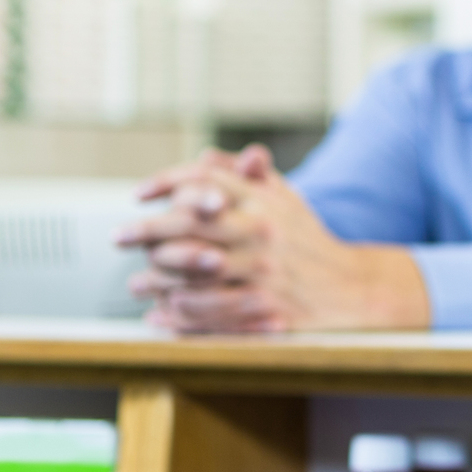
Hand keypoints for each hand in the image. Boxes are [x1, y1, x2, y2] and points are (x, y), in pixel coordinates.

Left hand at [118, 145, 430, 333]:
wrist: (353, 289)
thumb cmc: (308, 243)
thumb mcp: (285, 201)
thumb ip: (247, 178)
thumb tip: (205, 158)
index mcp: (265, 201)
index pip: (206, 180)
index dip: (166, 182)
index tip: (139, 193)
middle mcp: (263, 231)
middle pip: (190, 222)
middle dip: (146, 229)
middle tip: (119, 236)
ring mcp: (263, 271)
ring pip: (193, 271)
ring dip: (157, 278)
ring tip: (137, 284)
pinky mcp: (264, 307)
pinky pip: (210, 310)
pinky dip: (180, 313)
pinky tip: (163, 313)